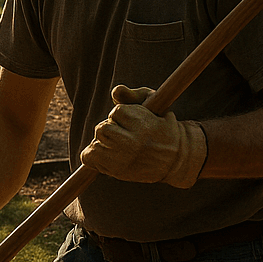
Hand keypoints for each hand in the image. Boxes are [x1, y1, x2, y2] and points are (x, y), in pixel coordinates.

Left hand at [80, 85, 206, 188]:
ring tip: (118, 145)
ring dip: (102, 142)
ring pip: (95, 142)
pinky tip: (107, 154)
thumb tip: (116, 90)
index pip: (117, 112)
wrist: (174, 160)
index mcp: (143, 125)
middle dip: (111, 128)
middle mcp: (132, 143)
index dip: (122, 115)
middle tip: (125, 135)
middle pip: (102, 127)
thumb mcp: (154, 106)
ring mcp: (122, 159)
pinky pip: (88, 156)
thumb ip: (133, 95)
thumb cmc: (161, 128)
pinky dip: (92, 155)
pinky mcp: (115, 171)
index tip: (134, 122)